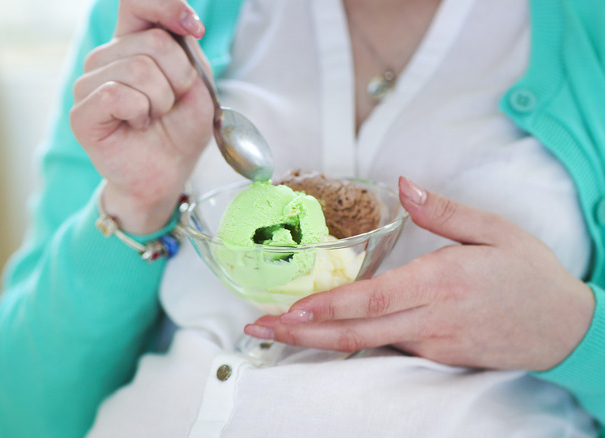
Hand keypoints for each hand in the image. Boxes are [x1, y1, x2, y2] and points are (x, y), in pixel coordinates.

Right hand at [70, 0, 211, 233]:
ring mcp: (88, 84)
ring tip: (153, 117)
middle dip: (178, 78)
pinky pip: (116, 95)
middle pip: (154, 41)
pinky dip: (140, 113)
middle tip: (170, 104)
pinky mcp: (81, 113)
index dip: (168, 6)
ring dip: (161, 100)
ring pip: (138, 68)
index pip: (137, 2)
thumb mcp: (196, 82)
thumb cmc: (179, 130)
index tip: (194, 29)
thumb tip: (181, 24)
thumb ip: (185, 47)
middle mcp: (104, 58)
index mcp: (130, 43)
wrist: (168, 173)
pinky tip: (136, 126)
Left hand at [245, 177, 594, 370]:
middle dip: (302, 333)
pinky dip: (350, 343)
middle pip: (356, 333)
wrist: (567, 328)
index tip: (289, 309)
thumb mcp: (494, 230)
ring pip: (365, 345)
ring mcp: (433, 344)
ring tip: (277, 330)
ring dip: (318, 339)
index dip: (328, 307)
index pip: (372, 299)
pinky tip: (322, 334)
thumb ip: (443, 210)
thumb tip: (404, 184)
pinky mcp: (437, 358)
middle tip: (258, 328)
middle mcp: (431, 319)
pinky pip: (387, 349)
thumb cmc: (530, 274)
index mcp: (441, 282)